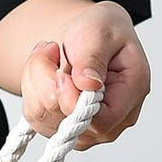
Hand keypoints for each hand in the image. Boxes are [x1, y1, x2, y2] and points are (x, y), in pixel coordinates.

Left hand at [20, 0, 150, 150]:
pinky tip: (43, 70)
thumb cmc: (102, 32)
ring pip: (43, 116)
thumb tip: (88, 83)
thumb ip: (94, 57)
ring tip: (47, 54)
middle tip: (49, 49)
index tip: (60, 72)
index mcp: (131, 94)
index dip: (73, 102)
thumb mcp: (101, 32)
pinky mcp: (60, 127)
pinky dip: (30, 89)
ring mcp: (84, 128)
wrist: (86, 38)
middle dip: (47, 81)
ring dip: (35, 81)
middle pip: (67, 122)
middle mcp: (110, 121)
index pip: (101, 121)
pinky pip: (33, 115)